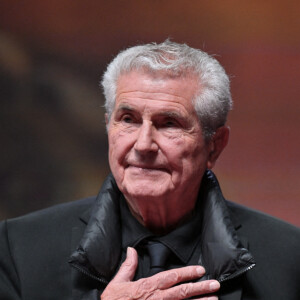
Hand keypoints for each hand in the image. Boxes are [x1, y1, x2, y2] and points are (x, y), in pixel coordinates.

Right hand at [101, 247, 219, 299]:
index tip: (200, 270)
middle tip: (215, 284)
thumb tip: (131, 250)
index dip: (187, 272)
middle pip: (182, 291)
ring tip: (215, 299)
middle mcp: (157, 299)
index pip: (171, 277)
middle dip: (200, 287)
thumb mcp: (117, 283)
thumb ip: (127, 266)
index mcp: (147, 287)